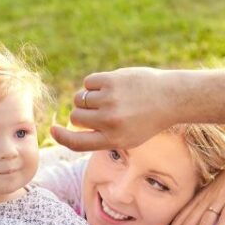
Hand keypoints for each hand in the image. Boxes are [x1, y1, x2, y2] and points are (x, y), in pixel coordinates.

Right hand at [50, 67, 179, 150]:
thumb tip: (72, 123)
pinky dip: (95, 84)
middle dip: (82, 114)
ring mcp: (110, 101)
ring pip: (79, 99)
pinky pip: (88, 82)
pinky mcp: (111, 81)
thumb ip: (101, 136)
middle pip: (76, 117)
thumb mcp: (127, 137)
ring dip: (88, 98)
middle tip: (100, 110)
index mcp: (113, 140)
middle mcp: (109, 122)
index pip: (77, 143)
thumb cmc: (146, 120)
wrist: (170, 98)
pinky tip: (112, 86)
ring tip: (108, 98)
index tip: (53, 130)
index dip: (61, 137)